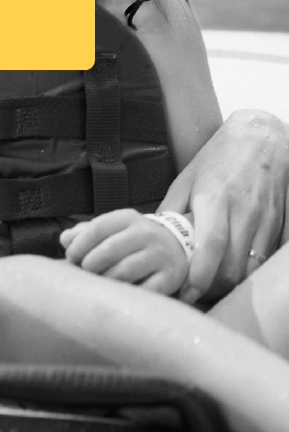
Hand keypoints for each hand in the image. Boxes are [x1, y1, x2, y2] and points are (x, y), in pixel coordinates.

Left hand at [61, 210, 186, 294]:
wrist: (176, 248)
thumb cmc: (131, 240)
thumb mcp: (112, 229)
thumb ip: (85, 232)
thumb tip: (65, 239)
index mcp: (128, 218)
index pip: (98, 228)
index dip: (79, 244)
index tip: (71, 257)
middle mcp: (146, 233)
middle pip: (109, 250)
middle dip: (90, 264)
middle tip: (85, 273)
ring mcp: (160, 256)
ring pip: (124, 272)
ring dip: (105, 280)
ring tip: (99, 283)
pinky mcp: (170, 278)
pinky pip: (143, 290)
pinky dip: (127, 295)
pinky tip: (119, 295)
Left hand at [161, 110, 288, 302]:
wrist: (262, 139)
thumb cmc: (219, 158)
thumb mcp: (186, 178)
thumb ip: (171, 209)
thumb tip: (154, 238)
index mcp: (215, 198)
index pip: (212, 244)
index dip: (200, 274)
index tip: (186, 292)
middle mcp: (243, 212)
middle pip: (233, 266)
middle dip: (213, 287)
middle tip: (193, 292)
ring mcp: (265, 220)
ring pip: (252, 268)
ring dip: (231, 283)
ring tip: (211, 284)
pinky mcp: (280, 225)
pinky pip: (265, 260)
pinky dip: (249, 271)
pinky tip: (233, 269)